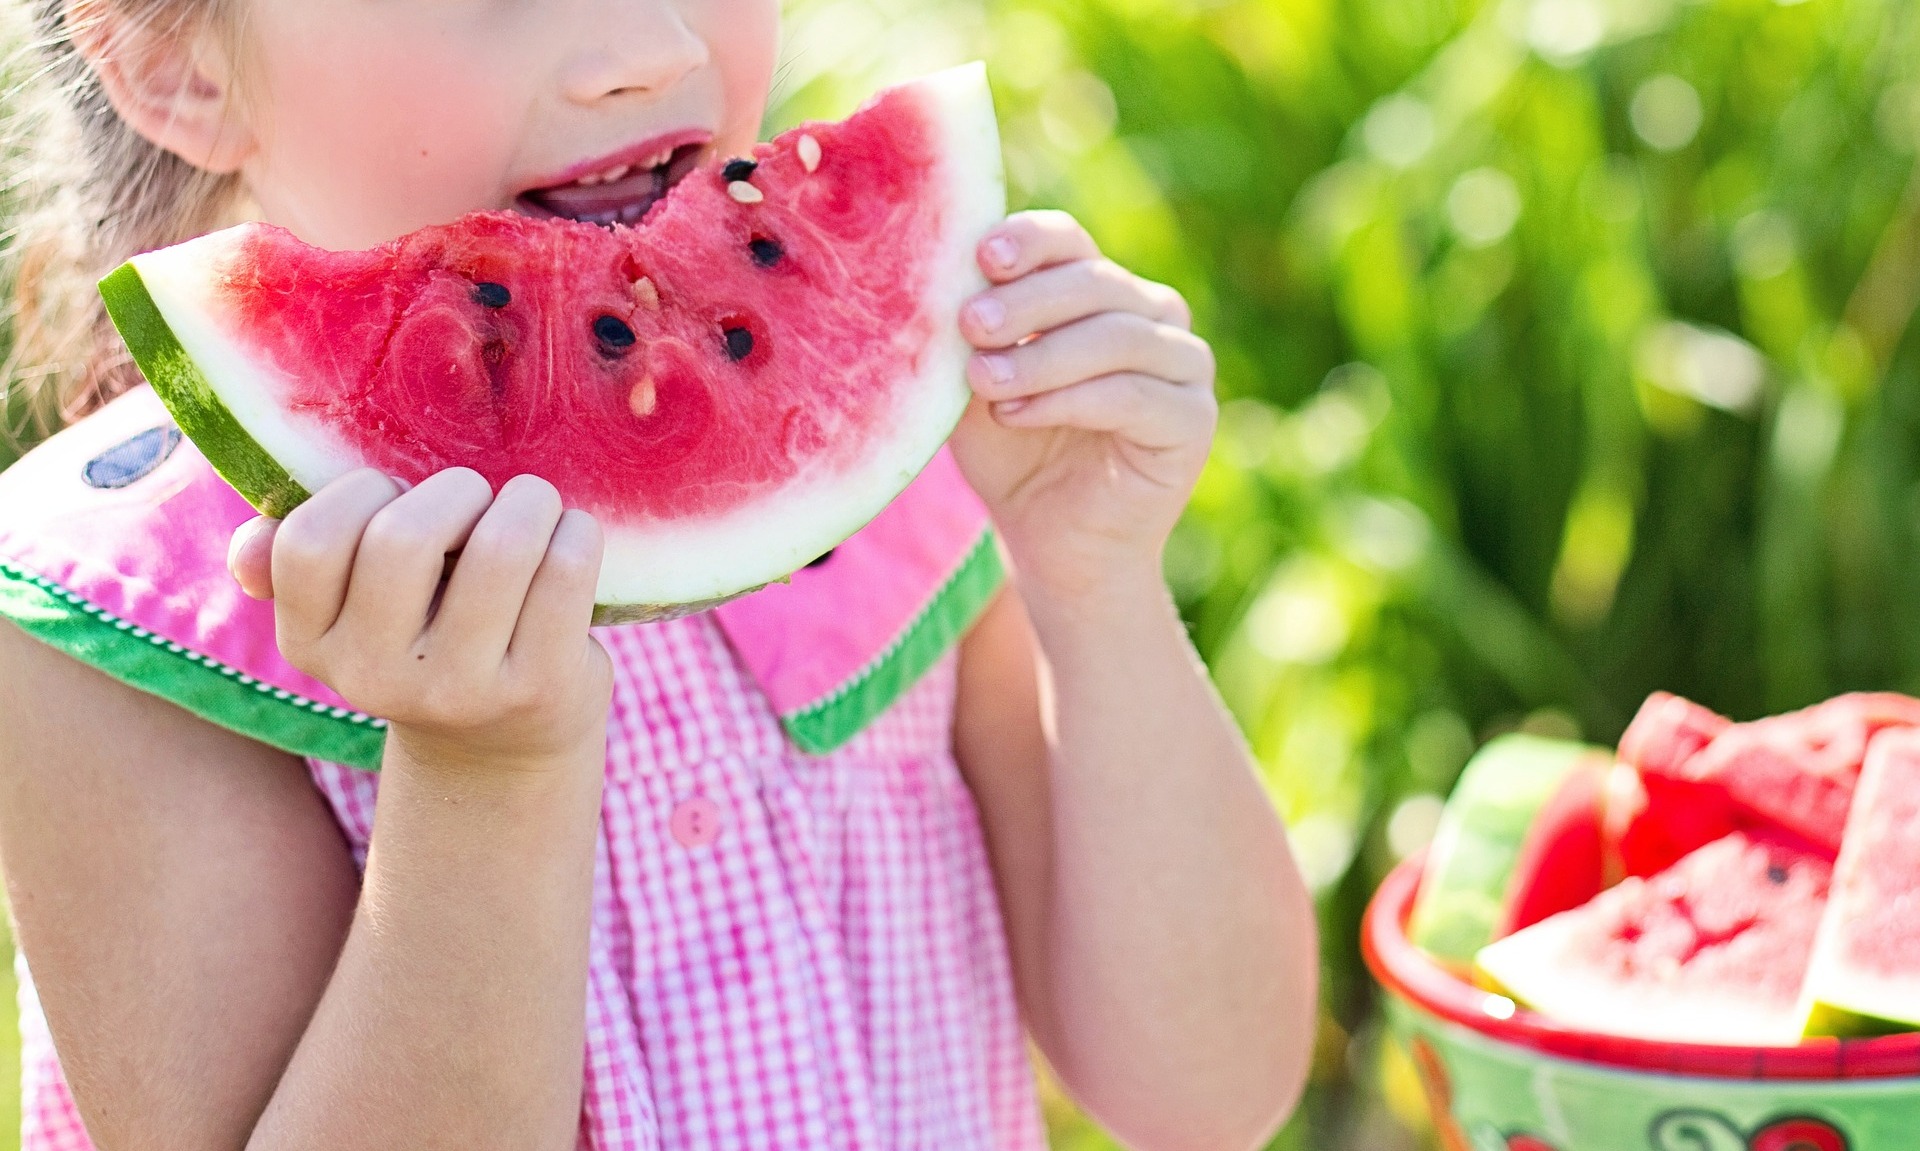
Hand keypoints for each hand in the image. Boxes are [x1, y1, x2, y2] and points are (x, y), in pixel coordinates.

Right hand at [226, 468, 611, 777]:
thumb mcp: (353, 614)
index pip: (309, 542)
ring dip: (528, 501)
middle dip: (455, 490)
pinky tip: (571, 539)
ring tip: (533, 508)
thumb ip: (297, 566)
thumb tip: (249, 547)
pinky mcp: (540, 689)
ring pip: (501, 547)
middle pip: (404, 538)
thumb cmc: (426, 637)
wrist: (502, 745)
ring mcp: (461, 690)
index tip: (398, 496)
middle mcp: (376, 678)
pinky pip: (566, 572)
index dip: (361, 492)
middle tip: (479, 500)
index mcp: (312, 644)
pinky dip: (577, 533)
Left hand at [950, 210, 1215, 604]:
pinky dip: (1069, 400)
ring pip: (1116, 336)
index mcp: (1100, 291)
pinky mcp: (1194, 418)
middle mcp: (1151, 315)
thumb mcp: (976, 386)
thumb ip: (970, 335)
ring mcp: (1183, 364)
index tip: (981, 256)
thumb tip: (940, 279)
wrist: (1052, 544)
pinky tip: (1016, 414)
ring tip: (984, 381)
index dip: (1029, 241)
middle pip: (1094, 281)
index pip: (1069, 242)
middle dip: (1026, 302)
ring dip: (1042, 357)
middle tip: (970, 324)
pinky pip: (1133, 394)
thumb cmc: (1012, 455)